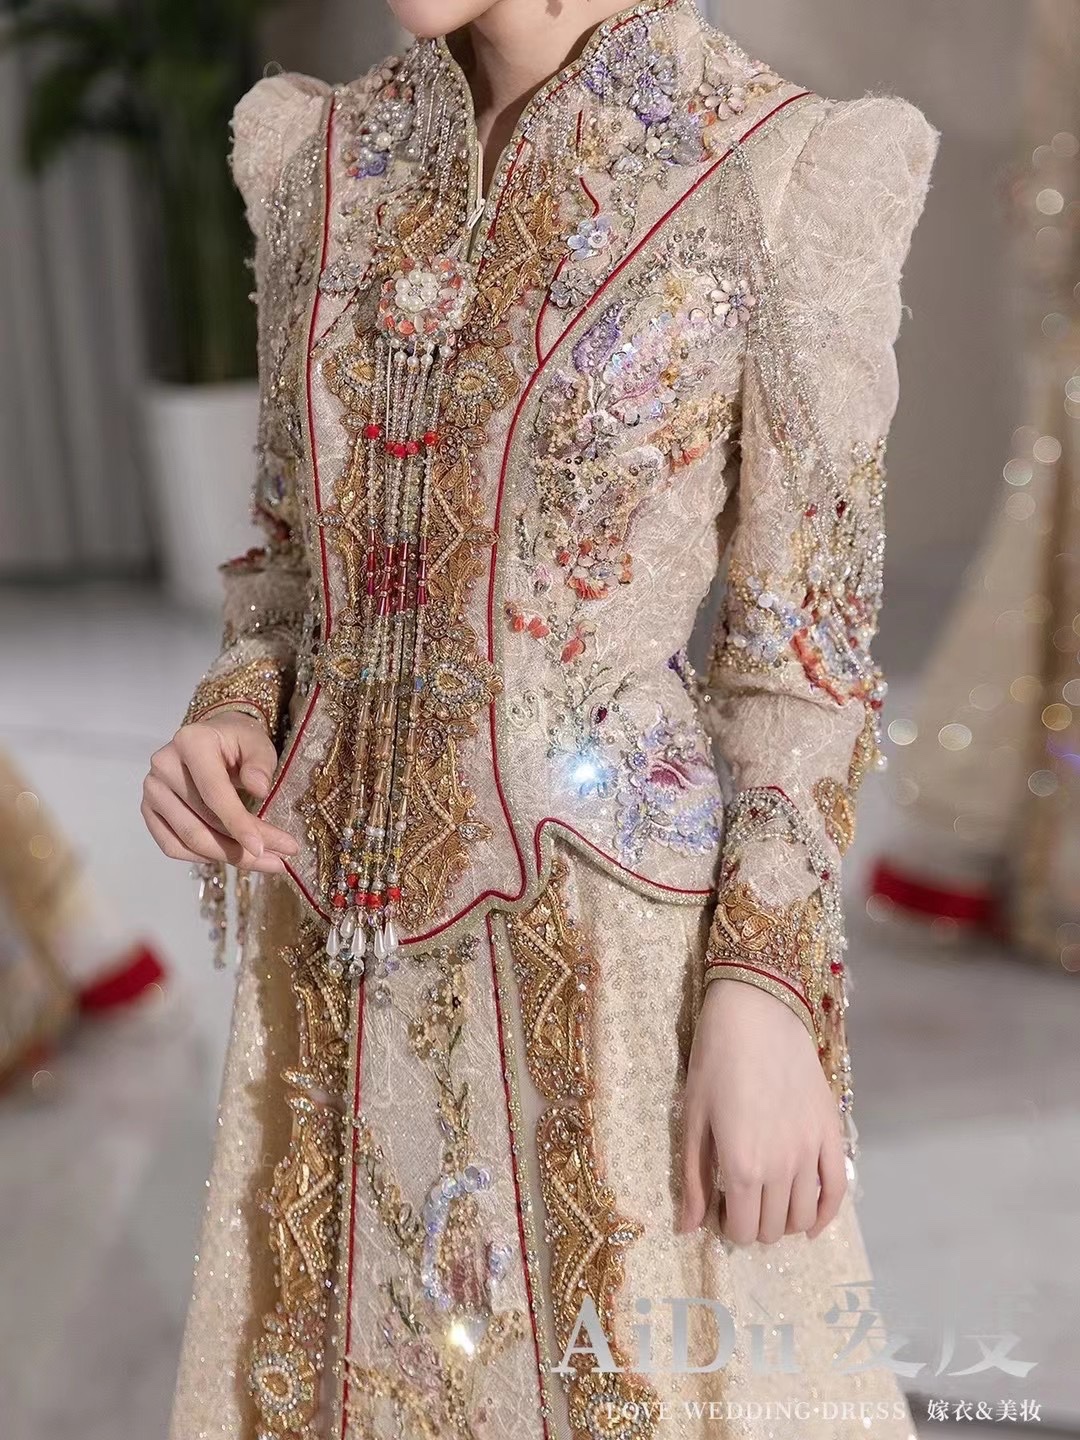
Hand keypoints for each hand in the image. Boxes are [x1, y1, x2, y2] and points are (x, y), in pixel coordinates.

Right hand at [141, 710, 299, 873]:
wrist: (213, 739)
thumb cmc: (237, 742)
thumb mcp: (258, 743)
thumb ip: (261, 763)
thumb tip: (260, 788)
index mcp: (191, 742)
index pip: (214, 793)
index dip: (238, 824)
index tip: (262, 848)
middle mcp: (164, 765)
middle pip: (201, 823)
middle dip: (240, 849)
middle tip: (277, 861)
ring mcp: (152, 789)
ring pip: (189, 840)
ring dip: (227, 857)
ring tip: (262, 861)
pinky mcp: (149, 810)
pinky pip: (172, 846)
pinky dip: (203, 857)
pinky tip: (229, 855)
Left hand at [678, 978, 846, 1244]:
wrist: (758, 1015)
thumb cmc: (715, 1063)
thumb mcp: (693, 1120)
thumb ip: (694, 1179)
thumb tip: (689, 1229)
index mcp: (742, 1167)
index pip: (742, 1230)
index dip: (728, 1227)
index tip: (720, 1209)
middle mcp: (782, 1169)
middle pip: (772, 1227)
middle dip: (753, 1224)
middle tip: (740, 1201)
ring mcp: (811, 1152)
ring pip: (802, 1215)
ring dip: (783, 1221)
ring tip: (767, 1203)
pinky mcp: (832, 1134)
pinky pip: (837, 1191)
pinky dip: (825, 1215)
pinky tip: (810, 1224)